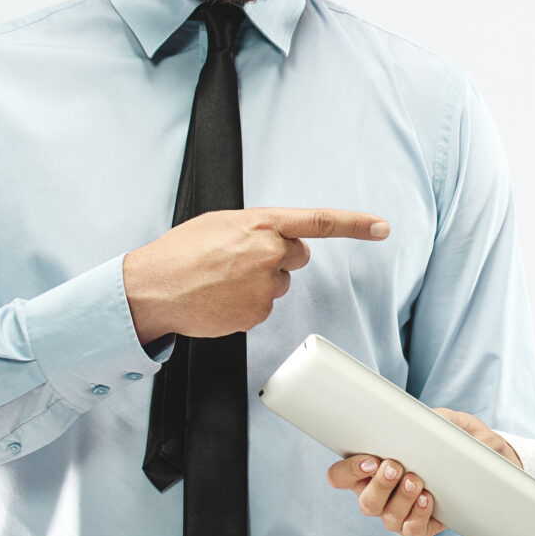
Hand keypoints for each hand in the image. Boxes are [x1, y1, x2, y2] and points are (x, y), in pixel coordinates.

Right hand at [122, 207, 389, 342]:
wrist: (152, 287)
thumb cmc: (181, 253)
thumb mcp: (220, 224)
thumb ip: (256, 228)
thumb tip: (276, 238)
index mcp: (261, 223)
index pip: (319, 221)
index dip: (355, 224)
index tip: (381, 227)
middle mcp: (268, 252)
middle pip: (298, 256)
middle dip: (278, 259)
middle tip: (240, 262)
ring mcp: (264, 285)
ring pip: (279, 285)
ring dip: (258, 283)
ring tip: (222, 280)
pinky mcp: (257, 314)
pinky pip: (264, 309)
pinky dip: (246, 305)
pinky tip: (221, 298)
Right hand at [328, 409, 520, 535]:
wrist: (487, 460)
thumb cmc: (455, 437)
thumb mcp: (445, 420)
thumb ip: (433, 418)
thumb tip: (425, 422)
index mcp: (370, 468)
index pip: (340, 476)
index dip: (348, 471)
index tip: (370, 459)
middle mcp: (379, 495)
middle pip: (365, 501)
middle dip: (379, 484)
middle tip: (395, 466)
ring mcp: (398, 514)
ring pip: (387, 517)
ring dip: (400, 499)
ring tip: (417, 481)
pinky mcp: (420, 527)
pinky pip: (411, 531)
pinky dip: (417, 518)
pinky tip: (427, 501)